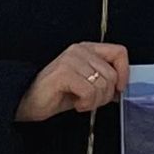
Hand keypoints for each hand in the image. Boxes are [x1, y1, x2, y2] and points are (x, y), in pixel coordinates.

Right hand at [15, 42, 130, 122]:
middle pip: (112, 74)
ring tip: (82, 102)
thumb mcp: (87, 85)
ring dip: (95, 101)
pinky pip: (89, 91)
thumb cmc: (57, 94)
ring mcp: (70, 60)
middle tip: (92, 100)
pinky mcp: (63, 73)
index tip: (117, 88)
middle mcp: (79, 51)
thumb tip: (122, 87)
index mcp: (87, 49)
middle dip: (106, 95)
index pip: (119, 52)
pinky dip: (86, 103)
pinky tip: (76, 103)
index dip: (124, 72)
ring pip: (102, 84)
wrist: (29, 102)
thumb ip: (104, 81)